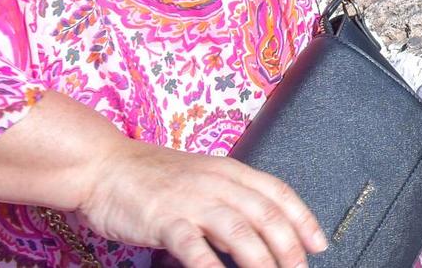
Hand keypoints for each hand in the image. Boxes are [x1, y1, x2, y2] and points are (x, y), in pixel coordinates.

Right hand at [77, 136, 324, 267]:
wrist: (102, 164)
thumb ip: (228, 201)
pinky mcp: (163, 218)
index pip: (278, 193)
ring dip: (261, 259)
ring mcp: (190, 199)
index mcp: (228, 170)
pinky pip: (192, 244)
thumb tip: (257, 230)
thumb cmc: (149, 176)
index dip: (303, 219)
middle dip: (289, 247)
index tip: (319, 243)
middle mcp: (216, 182)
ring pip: (239, 229)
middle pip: (265, 214)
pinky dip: (209, 264)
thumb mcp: (200, 179)